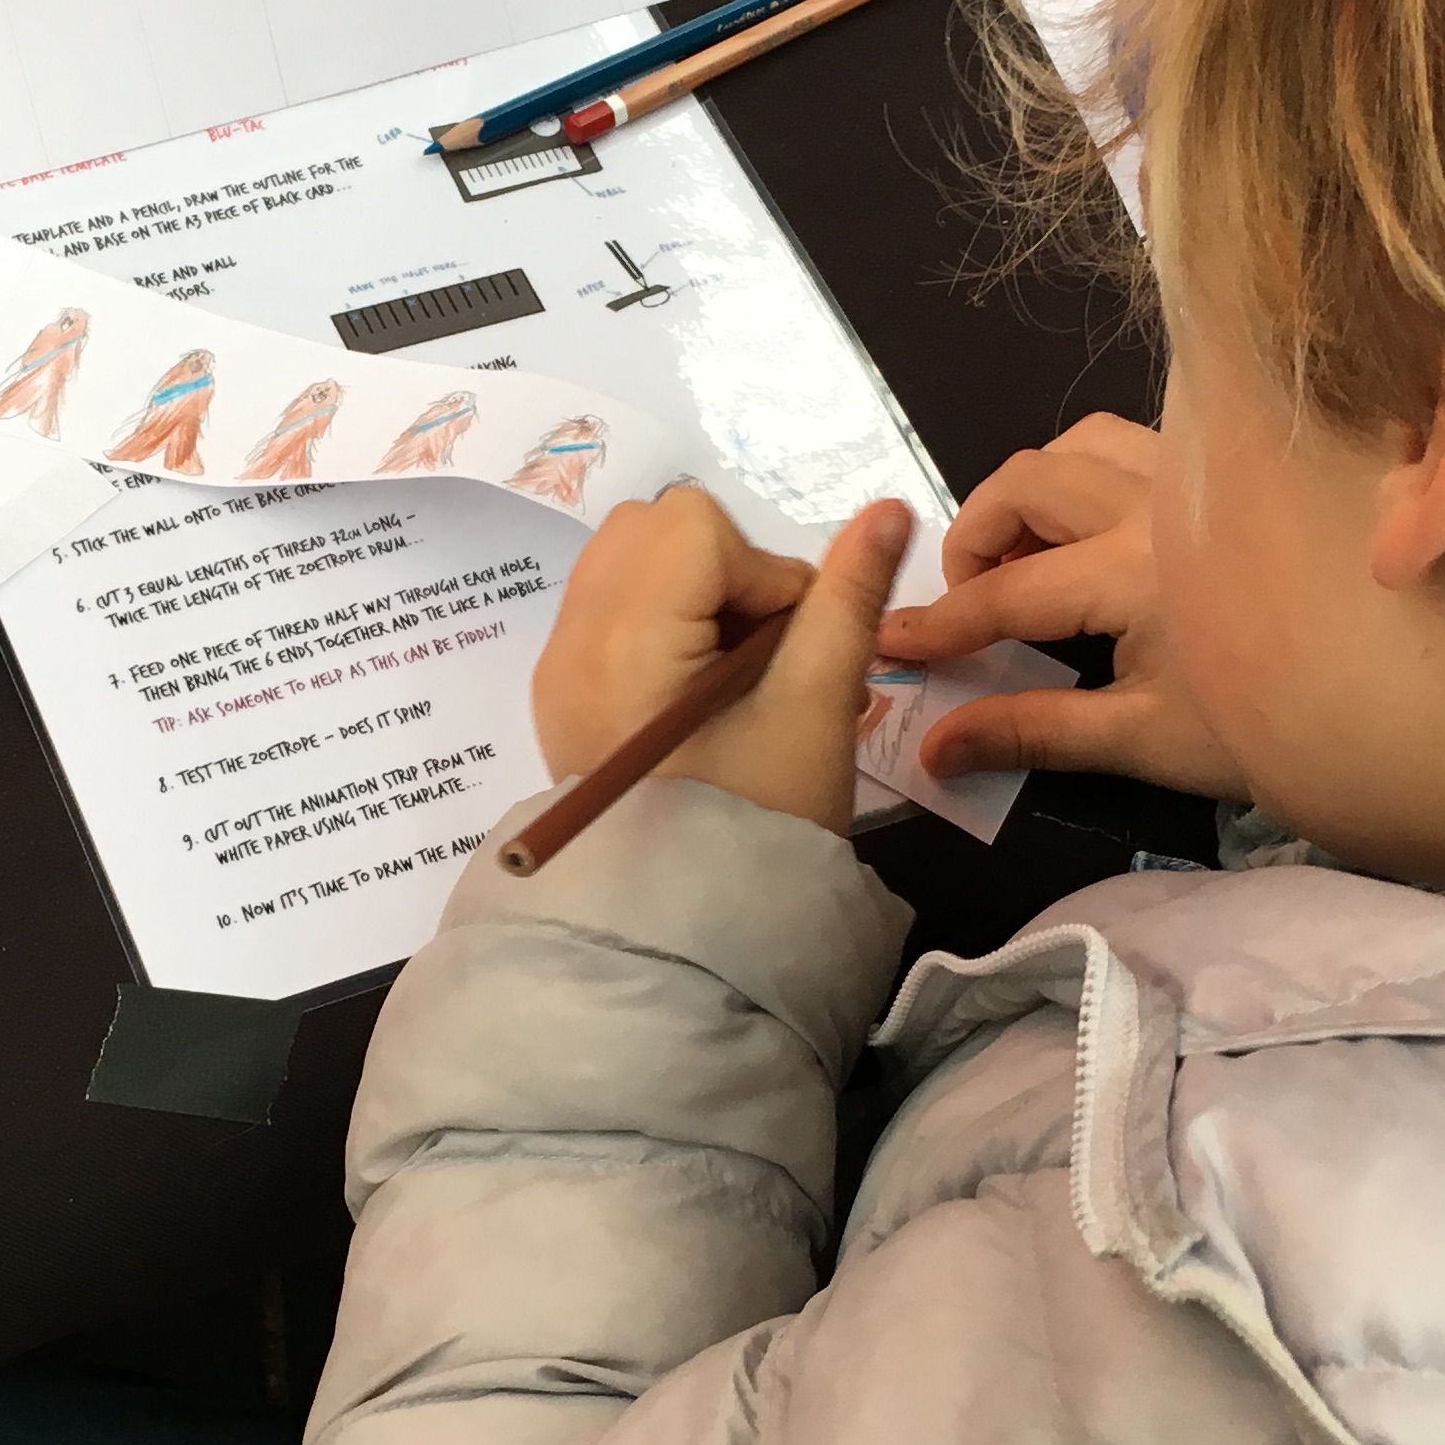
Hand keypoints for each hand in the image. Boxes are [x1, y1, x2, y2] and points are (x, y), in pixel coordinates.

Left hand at [533, 490, 914, 837]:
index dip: (761, 574)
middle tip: (758, 660)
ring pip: (631, 560)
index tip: (783, 652)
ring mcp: (556, 668)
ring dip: (695, 594)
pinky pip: (611, 607)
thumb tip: (888, 509)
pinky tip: (698, 696)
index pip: (696, 526)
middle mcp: (569, 642)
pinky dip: (664, 623)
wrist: (688, 935)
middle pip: (654, 528)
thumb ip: (848, 600)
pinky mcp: (562, 693)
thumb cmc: (759, 825)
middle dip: (723, 574)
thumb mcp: (814, 709)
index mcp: (620, 642)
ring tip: (731, 678)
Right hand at [872, 414, 1243, 794]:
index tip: (889, 642)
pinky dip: (1088, 474)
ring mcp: (1195, 481)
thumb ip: (1032, 734)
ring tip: (1024, 560)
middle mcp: (1159, 505)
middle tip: (969, 604)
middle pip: (1028, 484)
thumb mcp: (1141, 742)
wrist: (1384, 711)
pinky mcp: (1224, 480)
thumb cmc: (1262, 730)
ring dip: (1031, 493)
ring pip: (1079, 444)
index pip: (1008, 593)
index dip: (940, 623)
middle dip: (975, 538)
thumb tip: (934, 749)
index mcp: (1135, 573)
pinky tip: (1091, 533)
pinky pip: (1133, 443)